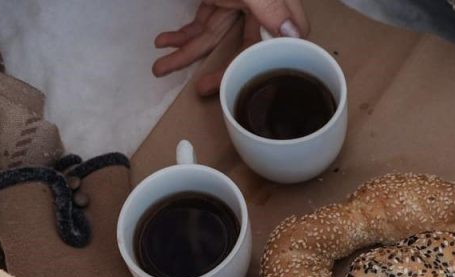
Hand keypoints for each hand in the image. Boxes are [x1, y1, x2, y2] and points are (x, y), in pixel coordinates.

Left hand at [152, 0, 308, 95]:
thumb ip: (270, 4)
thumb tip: (293, 34)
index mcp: (275, 1)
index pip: (275, 44)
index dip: (258, 66)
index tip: (238, 83)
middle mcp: (259, 4)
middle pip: (241, 46)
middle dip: (216, 68)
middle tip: (201, 89)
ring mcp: (236, 0)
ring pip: (214, 35)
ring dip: (187, 52)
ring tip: (161, 68)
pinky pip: (203, 19)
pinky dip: (183, 31)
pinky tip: (164, 41)